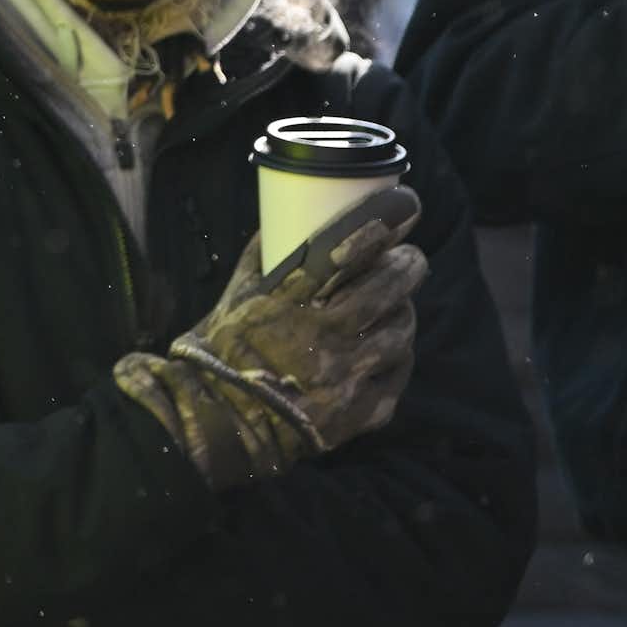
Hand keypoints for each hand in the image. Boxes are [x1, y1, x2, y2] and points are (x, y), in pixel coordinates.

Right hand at [112, 191, 427, 490]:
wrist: (217, 421)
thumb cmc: (224, 350)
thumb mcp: (237, 293)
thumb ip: (263, 255)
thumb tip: (283, 218)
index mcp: (293, 299)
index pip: (350, 247)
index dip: (386, 221)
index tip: (407, 204)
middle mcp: (326, 334)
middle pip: (390, 285)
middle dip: (408, 264)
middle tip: (409, 258)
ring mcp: (346, 376)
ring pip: (401, 330)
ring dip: (404, 311)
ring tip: (397, 305)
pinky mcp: (358, 412)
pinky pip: (398, 375)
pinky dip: (398, 359)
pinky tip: (390, 350)